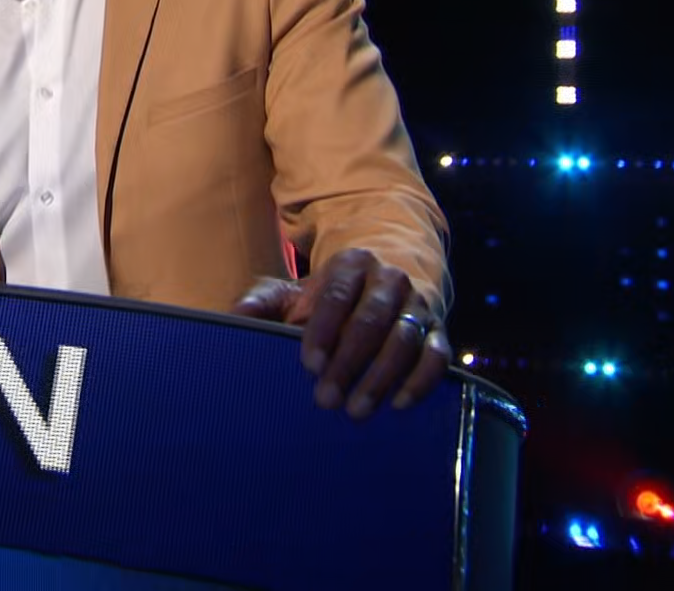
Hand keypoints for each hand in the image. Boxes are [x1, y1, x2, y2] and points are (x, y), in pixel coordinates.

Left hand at [234, 248, 450, 418]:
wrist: (383, 285)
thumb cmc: (330, 297)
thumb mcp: (294, 292)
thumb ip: (263, 302)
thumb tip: (235, 317)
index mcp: (352, 264)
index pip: (338, 295)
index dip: (323, 329)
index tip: (309, 365)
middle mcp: (390, 279)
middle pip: (372, 320)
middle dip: (349, 362)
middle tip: (327, 399)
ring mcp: (418, 305)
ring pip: (405, 339)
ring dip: (381, 377)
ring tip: (356, 409)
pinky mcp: (438, 331)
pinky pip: (438, 355)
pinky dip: (421, 380)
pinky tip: (399, 404)